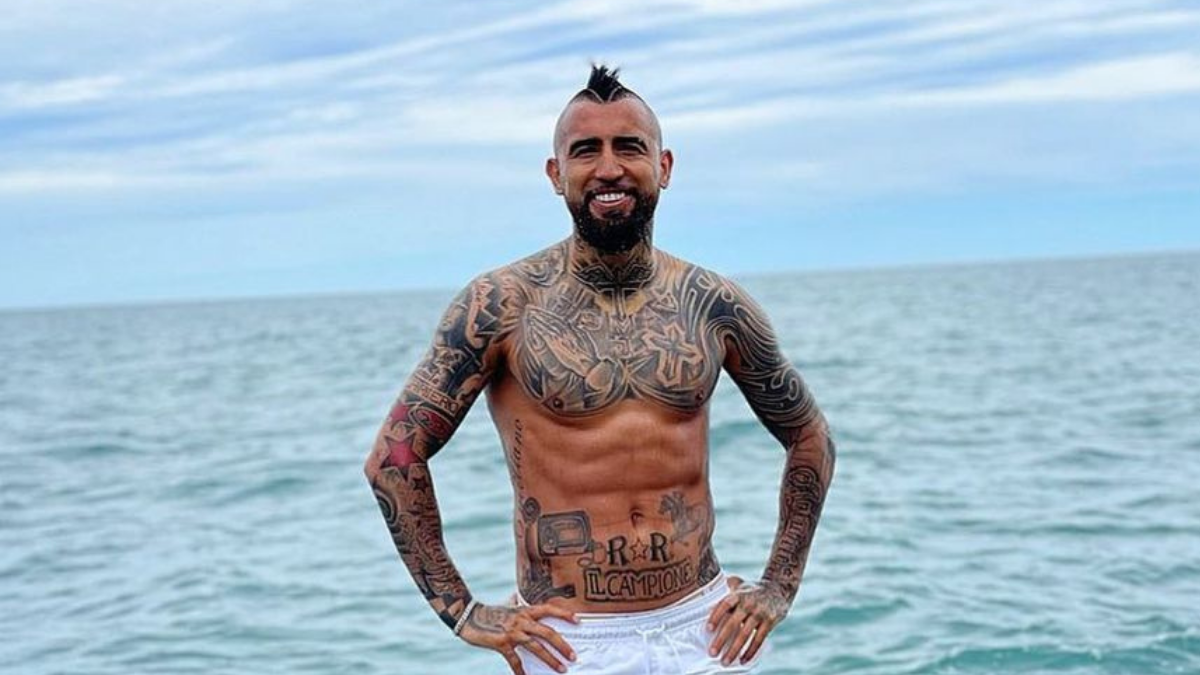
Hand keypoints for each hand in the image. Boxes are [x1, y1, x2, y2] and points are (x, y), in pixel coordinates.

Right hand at [458, 601, 578, 674]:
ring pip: (536, 647)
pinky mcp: (502, 643)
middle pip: (548, 632)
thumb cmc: (489, 612)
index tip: (578, 621)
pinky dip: (521, 671)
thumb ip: (515, 603)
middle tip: (574, 656)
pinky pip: (515, 660)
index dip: (565, 614)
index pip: (549, 609)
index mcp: (525, 610)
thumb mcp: (506, 606)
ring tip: (561, 668)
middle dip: (563, 645)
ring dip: (551, 659)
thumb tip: (517, 596)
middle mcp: (521, 620)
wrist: (468, 616)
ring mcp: (512, 632)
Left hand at [706, 576, 789, 665]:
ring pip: (745, 634)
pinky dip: (750, 651)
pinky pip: (759, 639)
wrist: (778, 589)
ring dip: (734, 650)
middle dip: (722, 639)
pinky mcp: (770, 621)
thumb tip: (707, 590)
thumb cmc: (752, 590)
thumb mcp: (740, 584)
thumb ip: (725, 587)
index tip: (708, 630)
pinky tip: (742, 660)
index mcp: (739, 594)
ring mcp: (760, 612)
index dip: (716, 616)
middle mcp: (749, 603)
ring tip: (725, 661)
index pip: (725, 605)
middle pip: (733, 623)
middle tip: (712, 652)